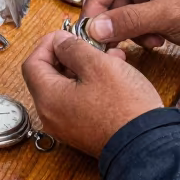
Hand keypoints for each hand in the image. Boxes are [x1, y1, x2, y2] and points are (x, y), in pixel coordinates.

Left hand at [21, 30, 161, 157]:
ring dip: (84, 68)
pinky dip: (89, 85)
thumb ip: (73, 48)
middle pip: (48, 76)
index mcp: (48, 99)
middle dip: (69, 55)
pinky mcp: (82, 132)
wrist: (146, 145)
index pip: (33, 63)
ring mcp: (66, 127)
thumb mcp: (98, 65)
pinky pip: (77, 102)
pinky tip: (113, 76)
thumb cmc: (124, 107)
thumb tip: (60, 42)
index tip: (67, 34)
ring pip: (66, 88)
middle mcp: (51, 116)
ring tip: (110, 58)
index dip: (48, 44)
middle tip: (90, 44)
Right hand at [81, 0, 179, 50]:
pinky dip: (138, 36)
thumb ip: (130, 20)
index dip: (94, 6)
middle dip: (111, 22)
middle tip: (109, 42)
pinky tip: (156, 40)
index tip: (89, 30)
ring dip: (128, 31)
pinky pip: (131, 24)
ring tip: (148, 39)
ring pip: (118, 14)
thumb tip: (95, 27)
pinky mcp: (151, 11)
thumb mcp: (168, 15)